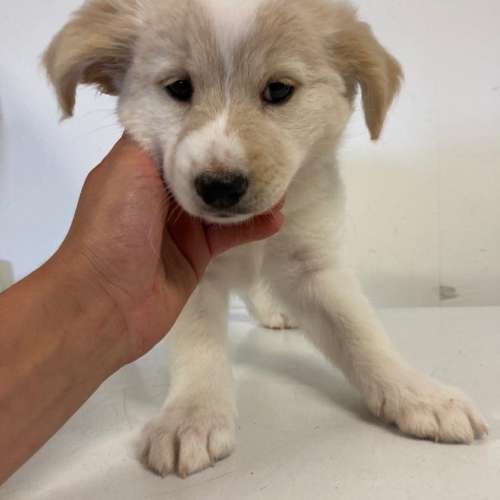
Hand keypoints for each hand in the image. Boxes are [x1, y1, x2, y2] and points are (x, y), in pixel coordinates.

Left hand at [54, 135, 283, 363]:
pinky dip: (253, 227)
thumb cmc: (114, 225)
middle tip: (269, 146)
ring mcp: (182, 226)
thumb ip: (158, 141)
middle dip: (236, 159)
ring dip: (249, 193)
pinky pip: (230, 235)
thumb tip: (184, 115)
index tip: (239, 108)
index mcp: (141, 168)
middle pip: (207, 171)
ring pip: (223, 202)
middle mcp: (163, 194)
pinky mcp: (199, 254)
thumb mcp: (128, 167)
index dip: (206, 124)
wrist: (106, 300)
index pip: (180, 137)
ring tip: (279, 180)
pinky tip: (276, 218)